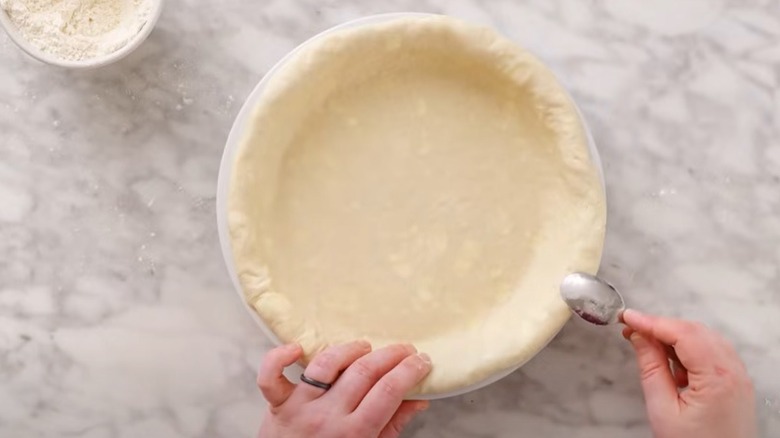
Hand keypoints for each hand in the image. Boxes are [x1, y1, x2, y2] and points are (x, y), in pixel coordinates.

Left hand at [256, 342, 431, 437]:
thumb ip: (393, 425)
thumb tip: (419, 399)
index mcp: (355, 433)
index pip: (388, 391)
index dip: (409, 371)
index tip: (422, 361)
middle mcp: (327, 418)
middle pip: (364, 373)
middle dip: (391, 355)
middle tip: (405, 349)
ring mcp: (300, 408)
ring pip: (327, 365)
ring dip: (351, 349)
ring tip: (366, 347)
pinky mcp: (277, 403)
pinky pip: (270, 377)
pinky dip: (279, 358)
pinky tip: (297, 348)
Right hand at [622, 309, 756, 437]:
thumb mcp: (663, 409)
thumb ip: (651, 368)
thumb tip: (639, 337)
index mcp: (717, 377)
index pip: (682, 333)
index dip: (651, 322)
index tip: (627, 317)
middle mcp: (734, 372)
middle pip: (694, 331)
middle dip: (661, 326)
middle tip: (632, 329)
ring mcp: (738, 377)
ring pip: (704, 339)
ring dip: (674, 337)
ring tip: (647, 346)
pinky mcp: (735, 384)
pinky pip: (712, 353)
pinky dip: (689, 351)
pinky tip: (671, 364)